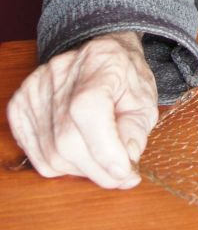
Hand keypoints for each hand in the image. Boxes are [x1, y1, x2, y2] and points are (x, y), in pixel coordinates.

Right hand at [6, 31, 157, 188]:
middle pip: (69, 141)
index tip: (125, 170)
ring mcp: (34, 90)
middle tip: (120, 174)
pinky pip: (39, 156)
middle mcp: (60, 72)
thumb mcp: (145, 98)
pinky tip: (80, 150)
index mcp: (98, 62)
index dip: (106, 149)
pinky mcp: (20, 106)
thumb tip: (123, 162)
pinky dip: (62, 164)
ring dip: (82, 169)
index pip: (89, 110)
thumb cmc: (124, 76)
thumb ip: (136, 130)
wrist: (99, 55)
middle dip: (99, 169)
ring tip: (100, 156)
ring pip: (53, 156)